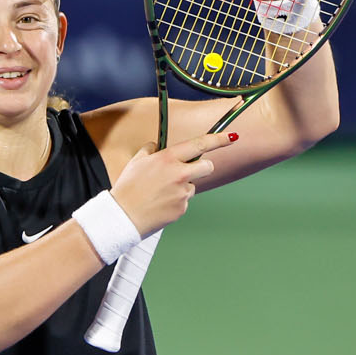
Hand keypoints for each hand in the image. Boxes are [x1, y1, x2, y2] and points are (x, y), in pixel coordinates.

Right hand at [110, 131, 239, 235]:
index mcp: (168, 158)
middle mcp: (179, 174)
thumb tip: (158, 147)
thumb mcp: (136, 162)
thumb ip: (151, 150)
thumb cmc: (127, 188)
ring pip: (192, 185)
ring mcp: (182, 192)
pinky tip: (160, 203)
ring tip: (160, 193)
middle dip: (202, 167)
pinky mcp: (182, 208)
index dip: (219, 139)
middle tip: (186, 171)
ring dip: (182, 187)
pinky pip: (184, 201)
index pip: (199, 144)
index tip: (232, 137)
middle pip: (207, 166)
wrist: (123, 217)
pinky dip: (175, 201)